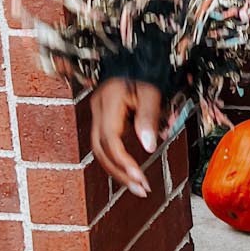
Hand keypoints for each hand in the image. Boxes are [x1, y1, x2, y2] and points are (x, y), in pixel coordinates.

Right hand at [89, 77, 162, 198]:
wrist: (134, 59)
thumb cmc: (145, 73)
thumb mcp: (152, 92)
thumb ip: (148, 118)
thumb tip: (149, 147)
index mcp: (108, 101)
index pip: (110, 139)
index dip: (123, 161)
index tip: (140, 177)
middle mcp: (97, 110)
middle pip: (100, 149)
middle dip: (119, 173)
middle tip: (141, 190)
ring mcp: (97, 115)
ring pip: (100, 150)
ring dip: (118, 171)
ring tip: (138, 187)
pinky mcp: (103, 120)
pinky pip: (106, 145)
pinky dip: (118, 160)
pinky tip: (131, 172)